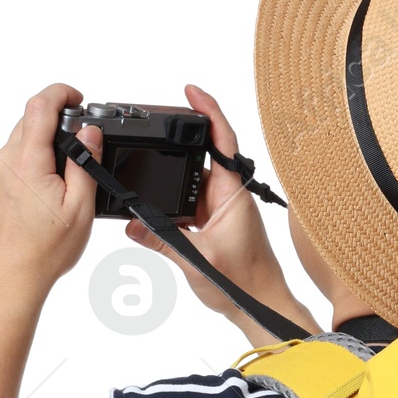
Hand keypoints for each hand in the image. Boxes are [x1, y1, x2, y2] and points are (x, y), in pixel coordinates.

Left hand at [0, 82, 100, 306]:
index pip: (39, 105)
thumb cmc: (41, 254)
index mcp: (27, 163)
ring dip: (36, 158)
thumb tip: (89, 132)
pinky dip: (20, 174)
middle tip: (72, 161)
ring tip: (50, 196)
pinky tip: (31, 205)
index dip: (60, 93)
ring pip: (16, 149)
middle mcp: (0, 163)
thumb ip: (84, 163)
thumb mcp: (79, 209)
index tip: (75, 99)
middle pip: (28, 126)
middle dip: (53, 134)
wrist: (4, 282)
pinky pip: (3, 167)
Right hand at [126, 84, 316, 341]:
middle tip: (158, 124)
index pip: (223, 140)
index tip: (190, 91)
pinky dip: (175, 199)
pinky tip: (159, 204)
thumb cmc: (245, 284)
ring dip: (175, 174)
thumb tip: (134, 224)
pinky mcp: (217, 224)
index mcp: (233, 195)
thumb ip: (162, 240)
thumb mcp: (197, 261)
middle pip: (205, 155)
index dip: (208, 111)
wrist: (262, 306)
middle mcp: (230, 197)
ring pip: (195, 181)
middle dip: (182, 138)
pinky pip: (192, 202)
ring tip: (151, 166)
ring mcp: (224, 210)